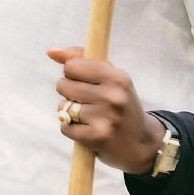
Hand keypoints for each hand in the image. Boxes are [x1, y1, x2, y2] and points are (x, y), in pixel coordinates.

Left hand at [48, 45, 163, 174]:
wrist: (141, 143)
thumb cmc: (120, 105)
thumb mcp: (110, 78)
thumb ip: (81, 60)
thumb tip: (51, 51)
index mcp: (116, 77)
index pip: (72, 65)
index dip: (73, 74)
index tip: (84, 82)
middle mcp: (112, 95)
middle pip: (63, 85)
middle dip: (69, 94)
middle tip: (87, 102)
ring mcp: (106, 116)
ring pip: (63, 107)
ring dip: (70, 113)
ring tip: (89, 117)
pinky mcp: (98, 136)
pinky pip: (65, 127)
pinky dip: (71, 130)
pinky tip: (87, 131)